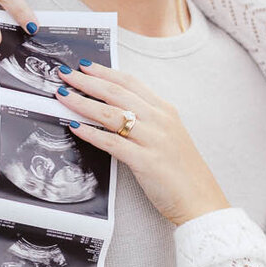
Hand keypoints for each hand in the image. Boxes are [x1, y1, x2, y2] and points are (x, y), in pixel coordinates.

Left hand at [58, 65, 228, 226]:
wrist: (201, 200)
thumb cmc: (183, 172)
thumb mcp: (170, 136)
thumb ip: (148, 121)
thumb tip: (116, 111)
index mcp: (165, 111)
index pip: (130, 82)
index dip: (105, 72)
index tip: (85, 67)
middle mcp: (160, 120)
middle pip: (117, 93)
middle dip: (88, 81)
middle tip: (65, 74)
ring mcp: (154, 140)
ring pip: (111, 114)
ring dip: (83, 103)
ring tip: (64, 96)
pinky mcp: (146, 161)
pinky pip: (112, 143)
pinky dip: (91, 134)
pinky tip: (75, 128)